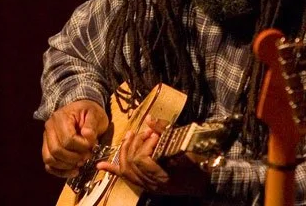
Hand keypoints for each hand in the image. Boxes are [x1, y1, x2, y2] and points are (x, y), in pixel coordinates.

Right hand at [42, 99, 108, 177]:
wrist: (82, 110)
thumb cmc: (89, 112)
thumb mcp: (95, 114)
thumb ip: (92, 125)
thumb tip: (87, 135)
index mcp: (60, 117)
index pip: (67, 139)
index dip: (81, 147)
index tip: (92, 146)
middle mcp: (49, 128)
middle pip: (56, 150)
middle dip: (74, 157)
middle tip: (87, 156)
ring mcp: (46, 139)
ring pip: (50, 159)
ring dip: (67, 166)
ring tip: (81, 163)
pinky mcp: (48, 148)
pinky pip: (48, 165)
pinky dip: (60, 172)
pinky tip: (74, 171)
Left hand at [96, 116, 210, 195]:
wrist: (205, 183)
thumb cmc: (199, 166)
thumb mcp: (185, 148)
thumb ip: (165, 134)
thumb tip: (148, 119)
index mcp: (163, 176)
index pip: (142, 160)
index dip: (145, 145)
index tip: (154, 135)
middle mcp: (152, 184)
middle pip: (132, 163)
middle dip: (135, 144)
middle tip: (145, 132)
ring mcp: (148, 186)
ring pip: (127, 169)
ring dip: (126, 150)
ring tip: (131, 136)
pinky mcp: (147, 185)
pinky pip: (126, 178)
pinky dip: (113, 169)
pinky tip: (101, 165)